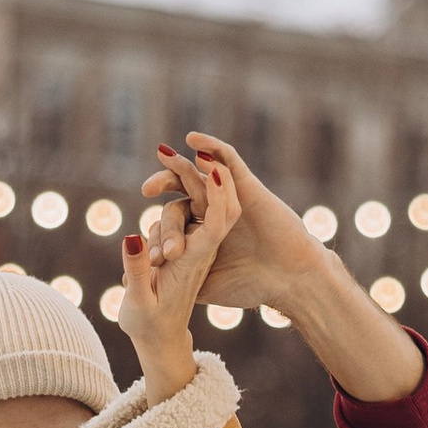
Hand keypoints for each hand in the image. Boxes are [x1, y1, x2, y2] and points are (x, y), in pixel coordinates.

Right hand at [114, 148, 241, 400]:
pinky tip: (169, 172)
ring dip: (185, 179)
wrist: (161, 339)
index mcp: (193, 262)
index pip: (215, 223)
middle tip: (169, 148)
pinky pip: (190, 213)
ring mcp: (195, 246)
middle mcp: (200, 250)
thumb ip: (137, 269)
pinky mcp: (186, 245)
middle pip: (210, 206)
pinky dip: (181, 192)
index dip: (217, 195)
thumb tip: (133, 235)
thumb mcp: (139, 302)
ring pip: (198, 207)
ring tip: (165, 154)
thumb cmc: (149, 326)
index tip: (212, 168)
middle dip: (195, 174)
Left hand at [153, 132, 423, 406]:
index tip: (150, 251)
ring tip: (163, 155)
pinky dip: (212, 147)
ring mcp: (230, 196)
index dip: (160, 231)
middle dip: (164, 186)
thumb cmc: (251, 287)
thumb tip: (139, 281)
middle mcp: (215, 210)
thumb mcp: (204, 287)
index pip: (173, 220)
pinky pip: (228, 159)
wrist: (288, 280)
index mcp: (204, 232)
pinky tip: (192, 140)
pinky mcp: (247, 185)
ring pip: (201, 171)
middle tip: (147, 190)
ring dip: (182, 162)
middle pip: (182, 190)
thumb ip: (176, 279)